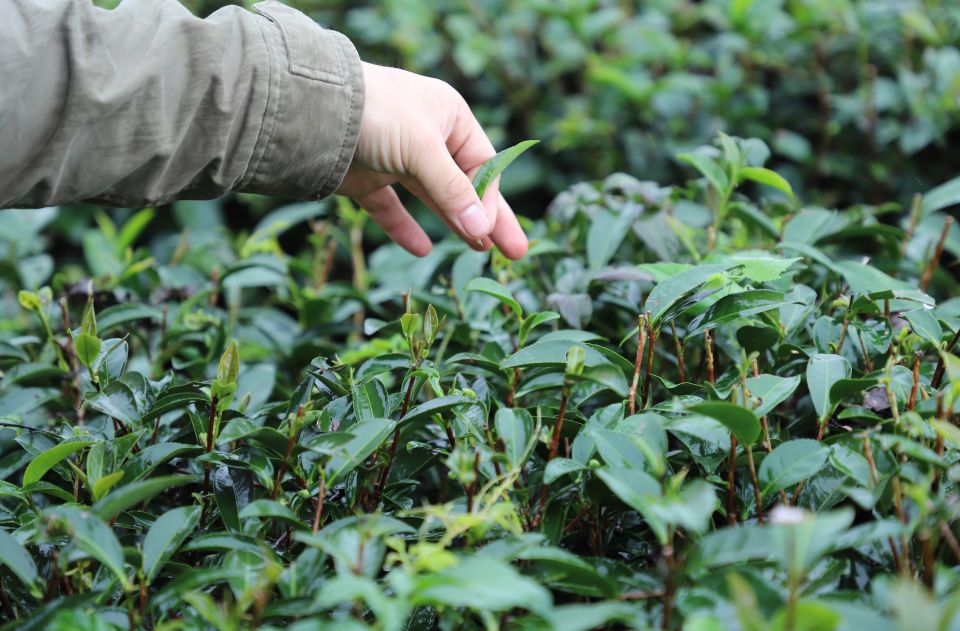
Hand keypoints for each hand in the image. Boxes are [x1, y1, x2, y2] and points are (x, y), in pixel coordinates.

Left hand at [335, 62, 527, 259]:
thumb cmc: (376, 114)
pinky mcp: (367, 178)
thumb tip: (482, 229)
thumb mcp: (422, 149)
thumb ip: (452, 191)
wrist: (309, 109)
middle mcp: (425, 136)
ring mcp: (395, 158)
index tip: (496, 233)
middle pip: (463, 185)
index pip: (482, 164)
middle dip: (487, 219)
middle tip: (514, 253)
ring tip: (478, 251)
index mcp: (448, 116)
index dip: (491, 201)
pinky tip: (421, 249)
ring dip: (453, 224)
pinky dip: (404, 228)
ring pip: (432, 198)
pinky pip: (391, 207)